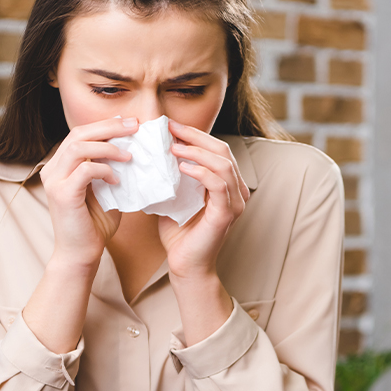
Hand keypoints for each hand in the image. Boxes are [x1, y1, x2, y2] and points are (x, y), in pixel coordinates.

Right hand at [39, 117, 136, 267]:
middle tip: (134, 126)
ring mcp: (54, 181)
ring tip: (129, 154)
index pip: (80, 134)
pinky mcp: (62, 194)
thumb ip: (111, 170)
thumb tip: (133, 150)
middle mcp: (53, 170)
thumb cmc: (93, 225)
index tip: (129, 123)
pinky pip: (85, 169)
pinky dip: (104, 170)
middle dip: (109, 127)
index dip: (104, 125)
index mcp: (61, 166)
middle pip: (78, 133)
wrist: (80, 255)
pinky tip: (117, 179)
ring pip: (79, 147)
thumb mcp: (105, 191)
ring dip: (108, 147)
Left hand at [159, 120, 249, 280]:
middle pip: (222, 151)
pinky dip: (201, 171)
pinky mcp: (226, 214)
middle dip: (195, 136)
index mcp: (226, 184)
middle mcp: (236, 191)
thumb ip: (173, 176)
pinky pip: (218, 184)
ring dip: (197, 151)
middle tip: (170, 128)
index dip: (195, 135)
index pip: (216, 149)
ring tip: (173, 147)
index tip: (170, 126)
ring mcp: (234, 202)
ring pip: (223, 164)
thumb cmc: (179, 233)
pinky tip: (182, 166)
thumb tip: (154, 150)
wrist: (185, 265)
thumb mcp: (174, 196)